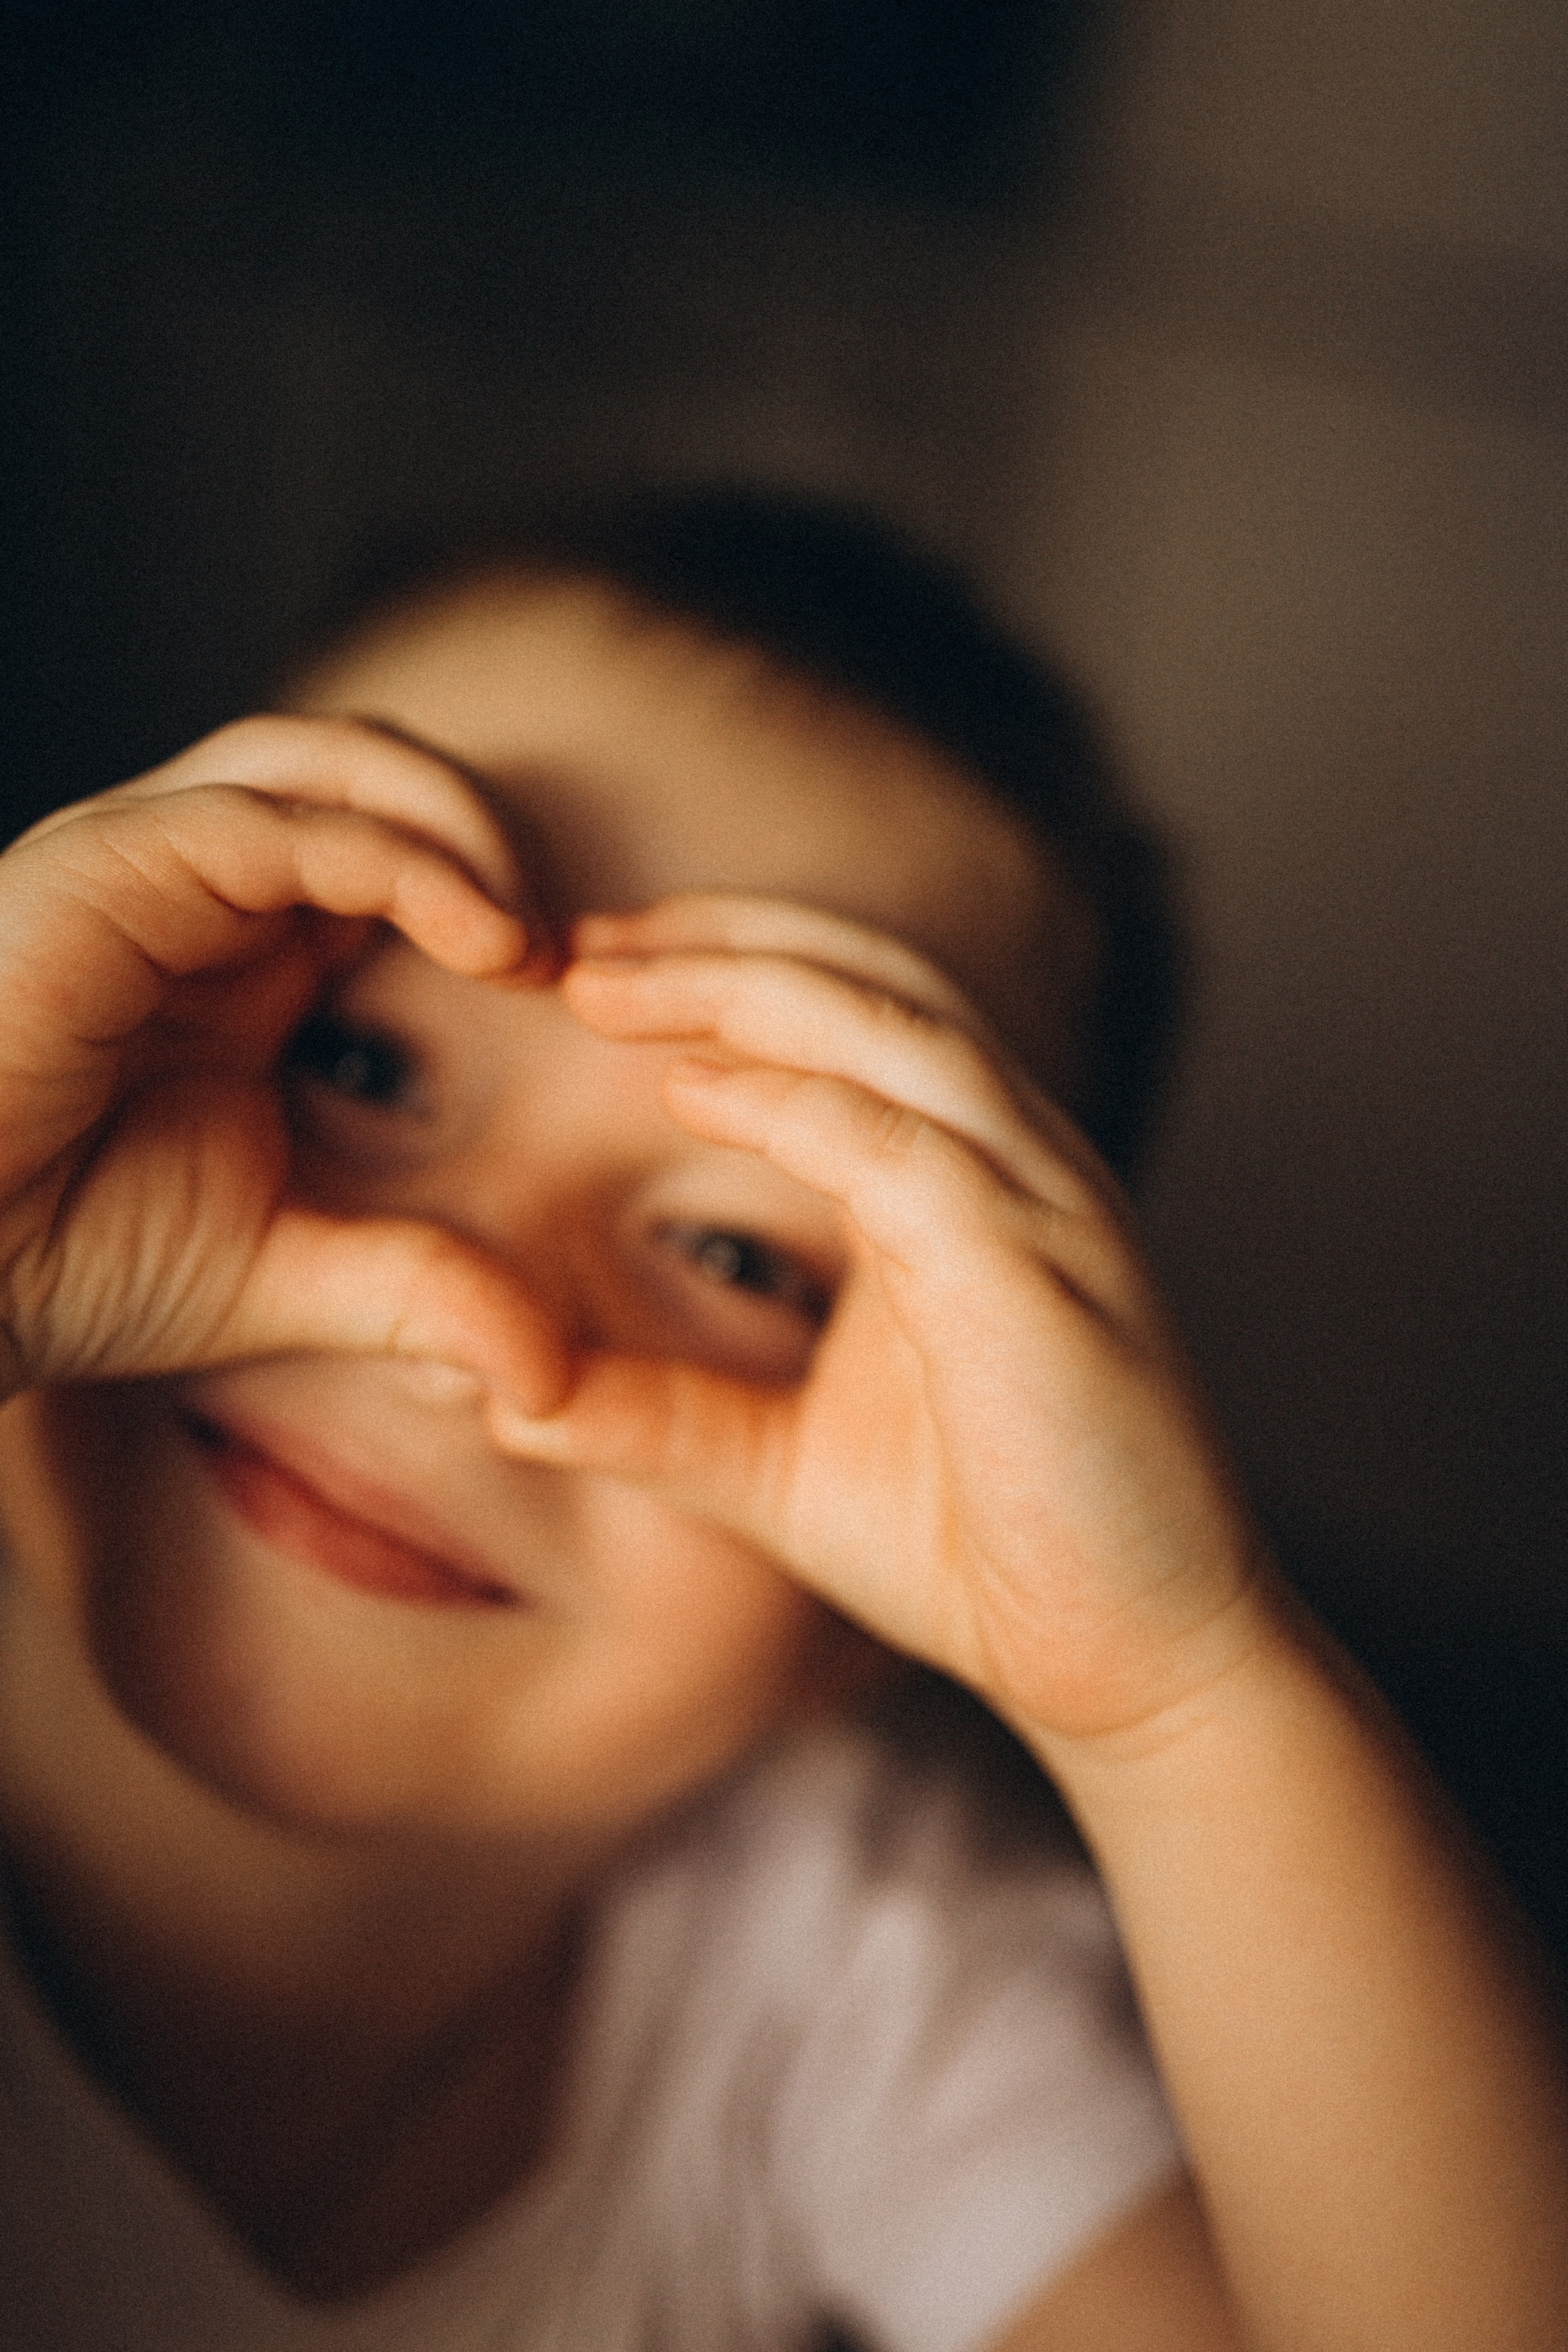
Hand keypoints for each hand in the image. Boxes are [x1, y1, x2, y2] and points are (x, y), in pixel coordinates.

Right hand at [0, 717, 566, 1409]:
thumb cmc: (62, 1264)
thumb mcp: (289, 1272)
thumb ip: (424, 1294)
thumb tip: (547, 1379)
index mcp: (239, 956)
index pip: (389, 853)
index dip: (494, 893)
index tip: (570, 990)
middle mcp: (196, 890)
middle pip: (371, 774)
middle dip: (489, 834)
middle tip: (566, 947)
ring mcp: (147, 865)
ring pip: (329, 761)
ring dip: (456, 824)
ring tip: (526, 934)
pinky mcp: (109, 867)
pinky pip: (278, 819)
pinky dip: (397, 856)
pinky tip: (478, 936)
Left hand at [492, 893, 1270, 1747]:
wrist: (1133, 1663)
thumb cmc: (979, 1550)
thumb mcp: (781, 1468)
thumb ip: (659, 1418)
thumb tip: (505, 1396)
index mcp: (963, 1183)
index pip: (847, 1014)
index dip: (716, 971)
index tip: (581, 970)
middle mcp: (1013, 1165)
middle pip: (870, 979)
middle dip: (716, 941)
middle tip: (575, 940)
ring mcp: (1040, 1212)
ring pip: (897, 1032)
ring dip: (746, 987)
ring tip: (610, 978)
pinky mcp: (1041, 1283)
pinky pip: (912, 1157)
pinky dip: (801, 1107)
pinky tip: (693, 1090)